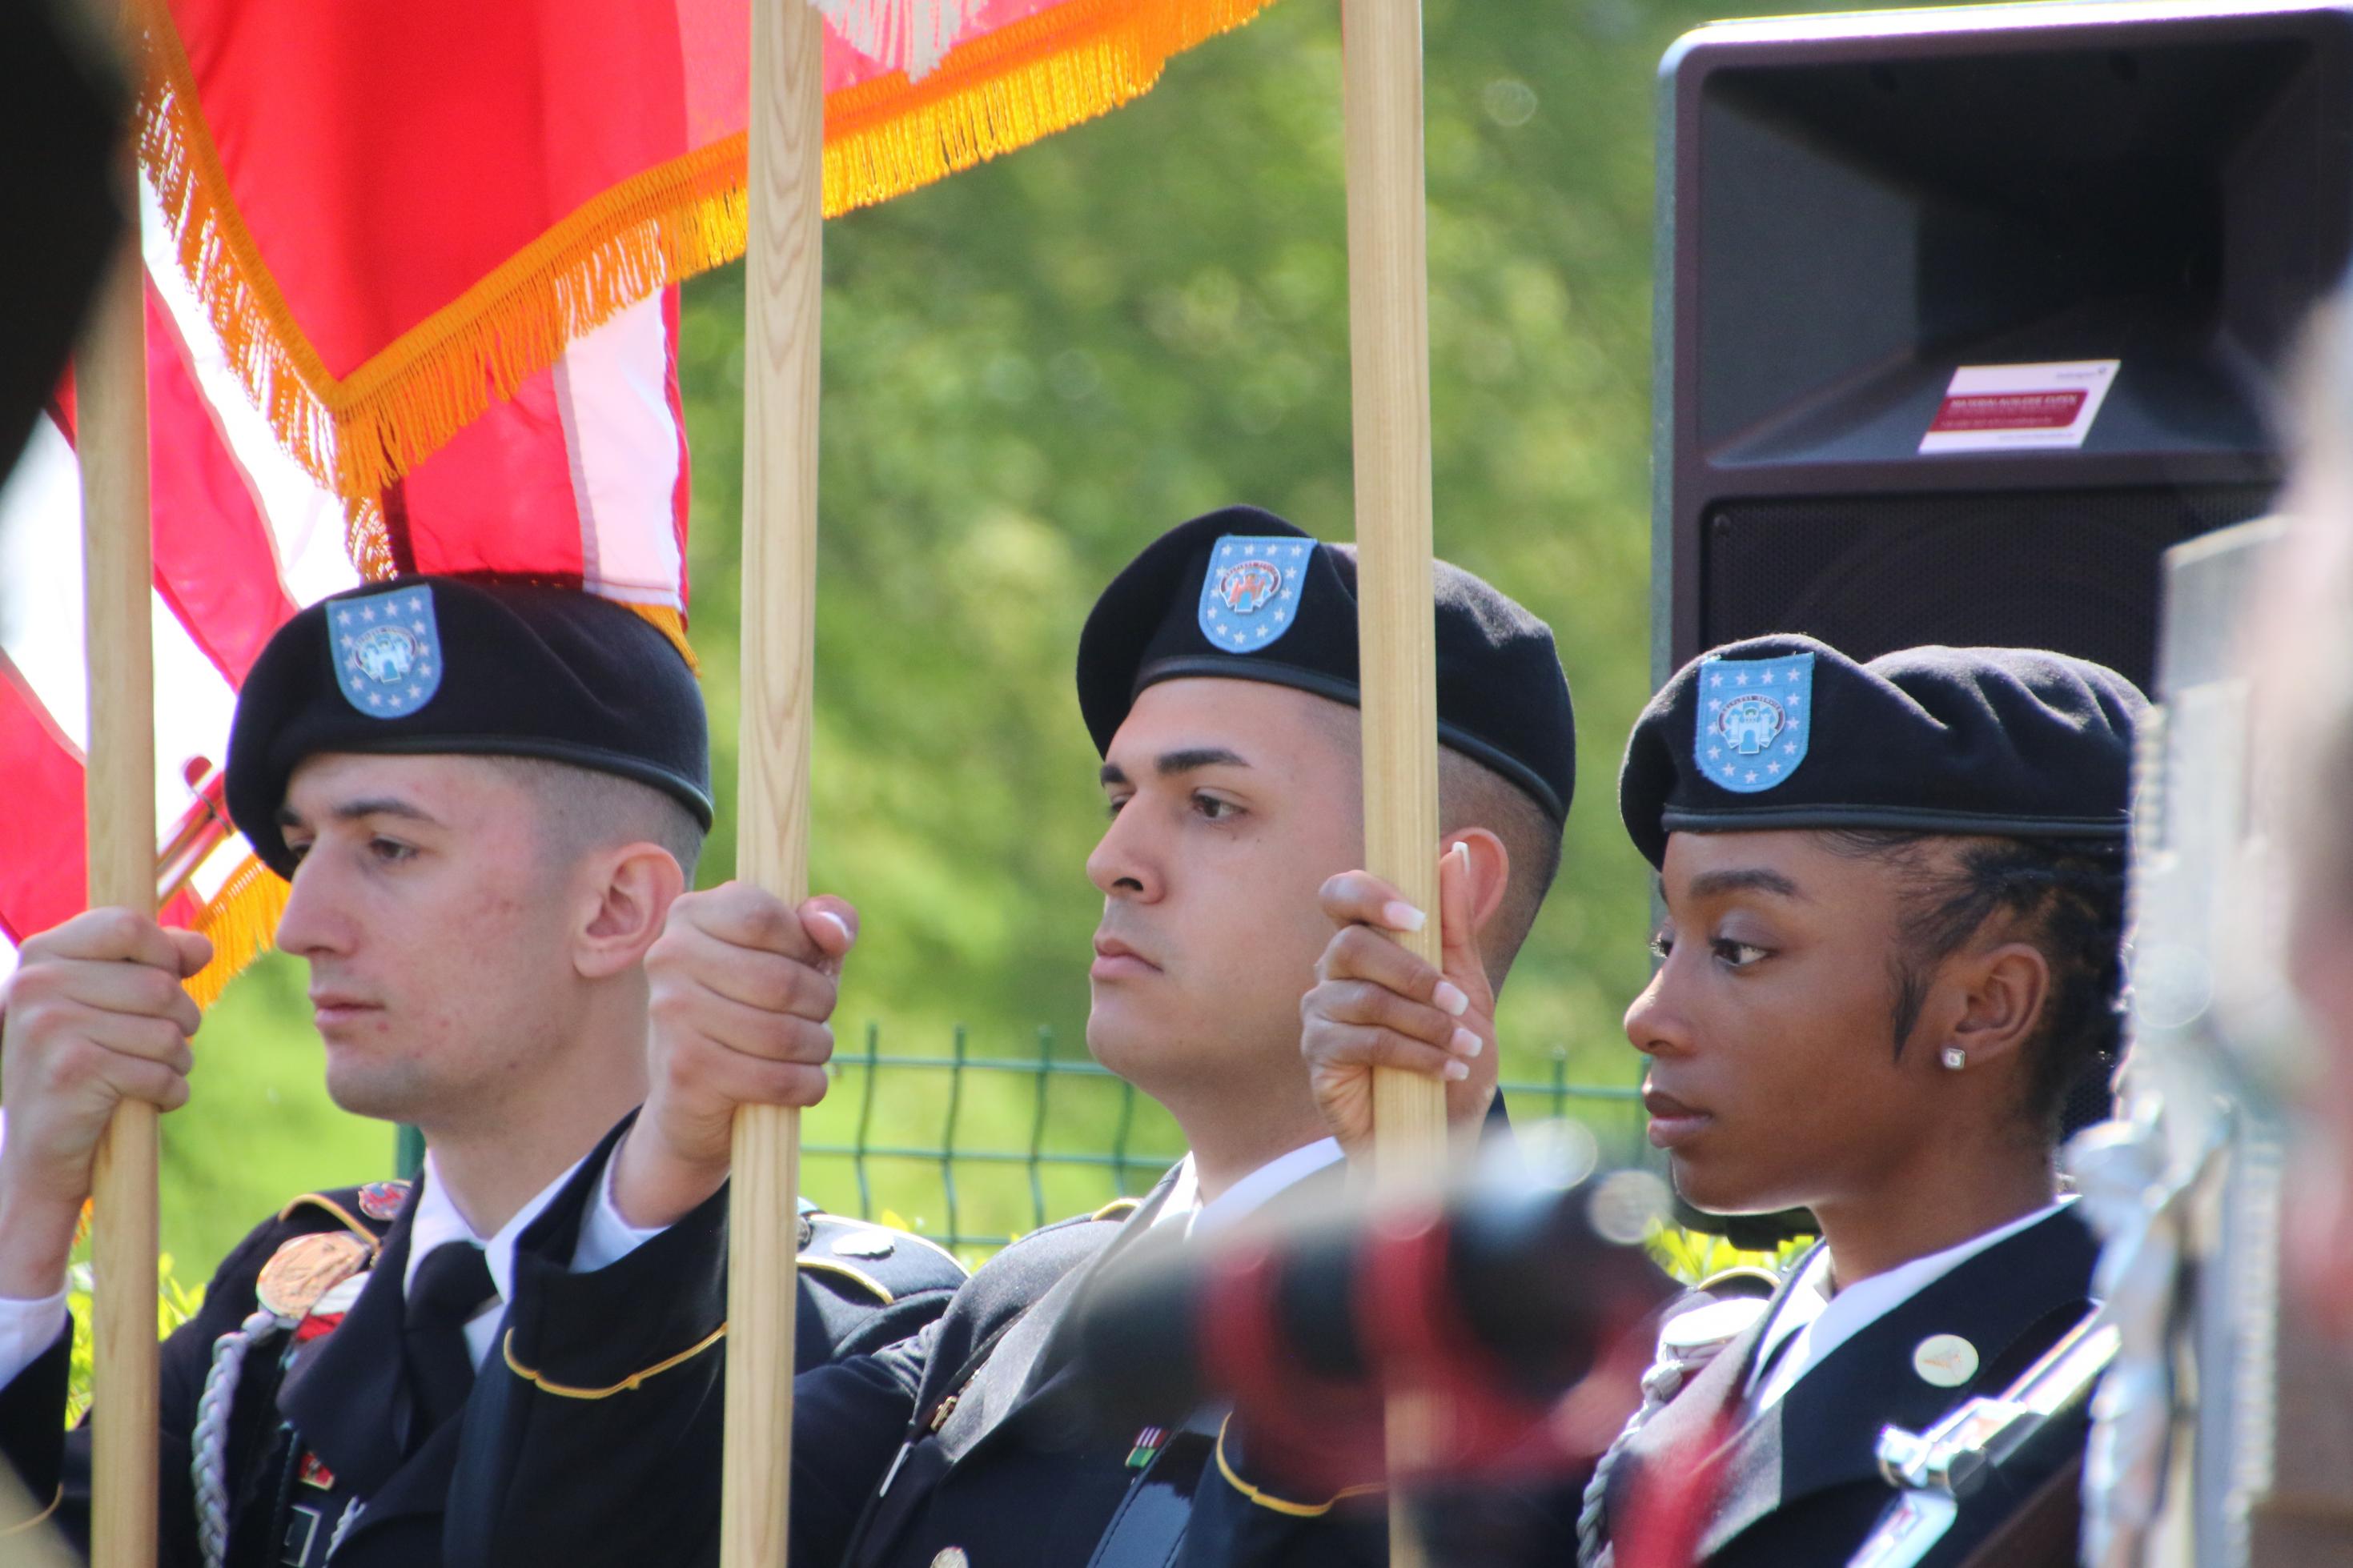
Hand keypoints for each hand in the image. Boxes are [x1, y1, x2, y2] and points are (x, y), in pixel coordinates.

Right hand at [0, 909, 209, 1296]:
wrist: (40, 1151)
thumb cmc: (83, 1065)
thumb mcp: (108, 1002)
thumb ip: (154, 963)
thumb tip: (202, 946)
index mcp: (42, 955)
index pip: (128, 925)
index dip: (166, 953)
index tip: (170, 979)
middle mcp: (37, 985)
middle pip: (161, 985)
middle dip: (182, 1021)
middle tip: (159, 1046)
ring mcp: (49, 1026)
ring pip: (168, 1032)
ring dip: (177, 1060)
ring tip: (149, 1074)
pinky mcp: (73, 1070)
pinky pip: (160, 1072)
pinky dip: (170, 1091)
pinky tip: (145, 1100)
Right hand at [613, 883, 853, 1227]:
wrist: (695, 1093)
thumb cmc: (758, 1005)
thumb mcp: (799, 954)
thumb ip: (829, 922)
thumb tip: (833, 931)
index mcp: (691, 913)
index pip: (763, 916)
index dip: (803, 945)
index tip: (805, 962)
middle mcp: (669, 956)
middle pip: (782, 980)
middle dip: (821, 1003)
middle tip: (817, 1015)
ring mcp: (671, 1014)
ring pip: (783, 1034)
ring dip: (817, 1047)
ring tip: (811, 1047)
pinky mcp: (685, 1070)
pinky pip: (775, 1079)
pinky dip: (807, 1084)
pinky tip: (802, 1081)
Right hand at [1299, 845, 1496, 1157]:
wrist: (1444, 1128)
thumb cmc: (1450, 1052)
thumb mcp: (1465, 985)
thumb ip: (1454, 923)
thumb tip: (1452, 851)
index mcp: (1365, 944)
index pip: (1340, 895)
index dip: (1369, 895)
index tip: (1415, 916)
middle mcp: (1333, 973)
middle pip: (1352, 946)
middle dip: (1413, 973)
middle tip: (1458, 1003)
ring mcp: (1321, 1015)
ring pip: (1364, 998)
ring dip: (1425, 1022)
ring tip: (1465, 1046)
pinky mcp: (1320, 1058)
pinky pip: (1363, 1042)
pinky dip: (1416, 1054)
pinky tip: (1448, 1069)